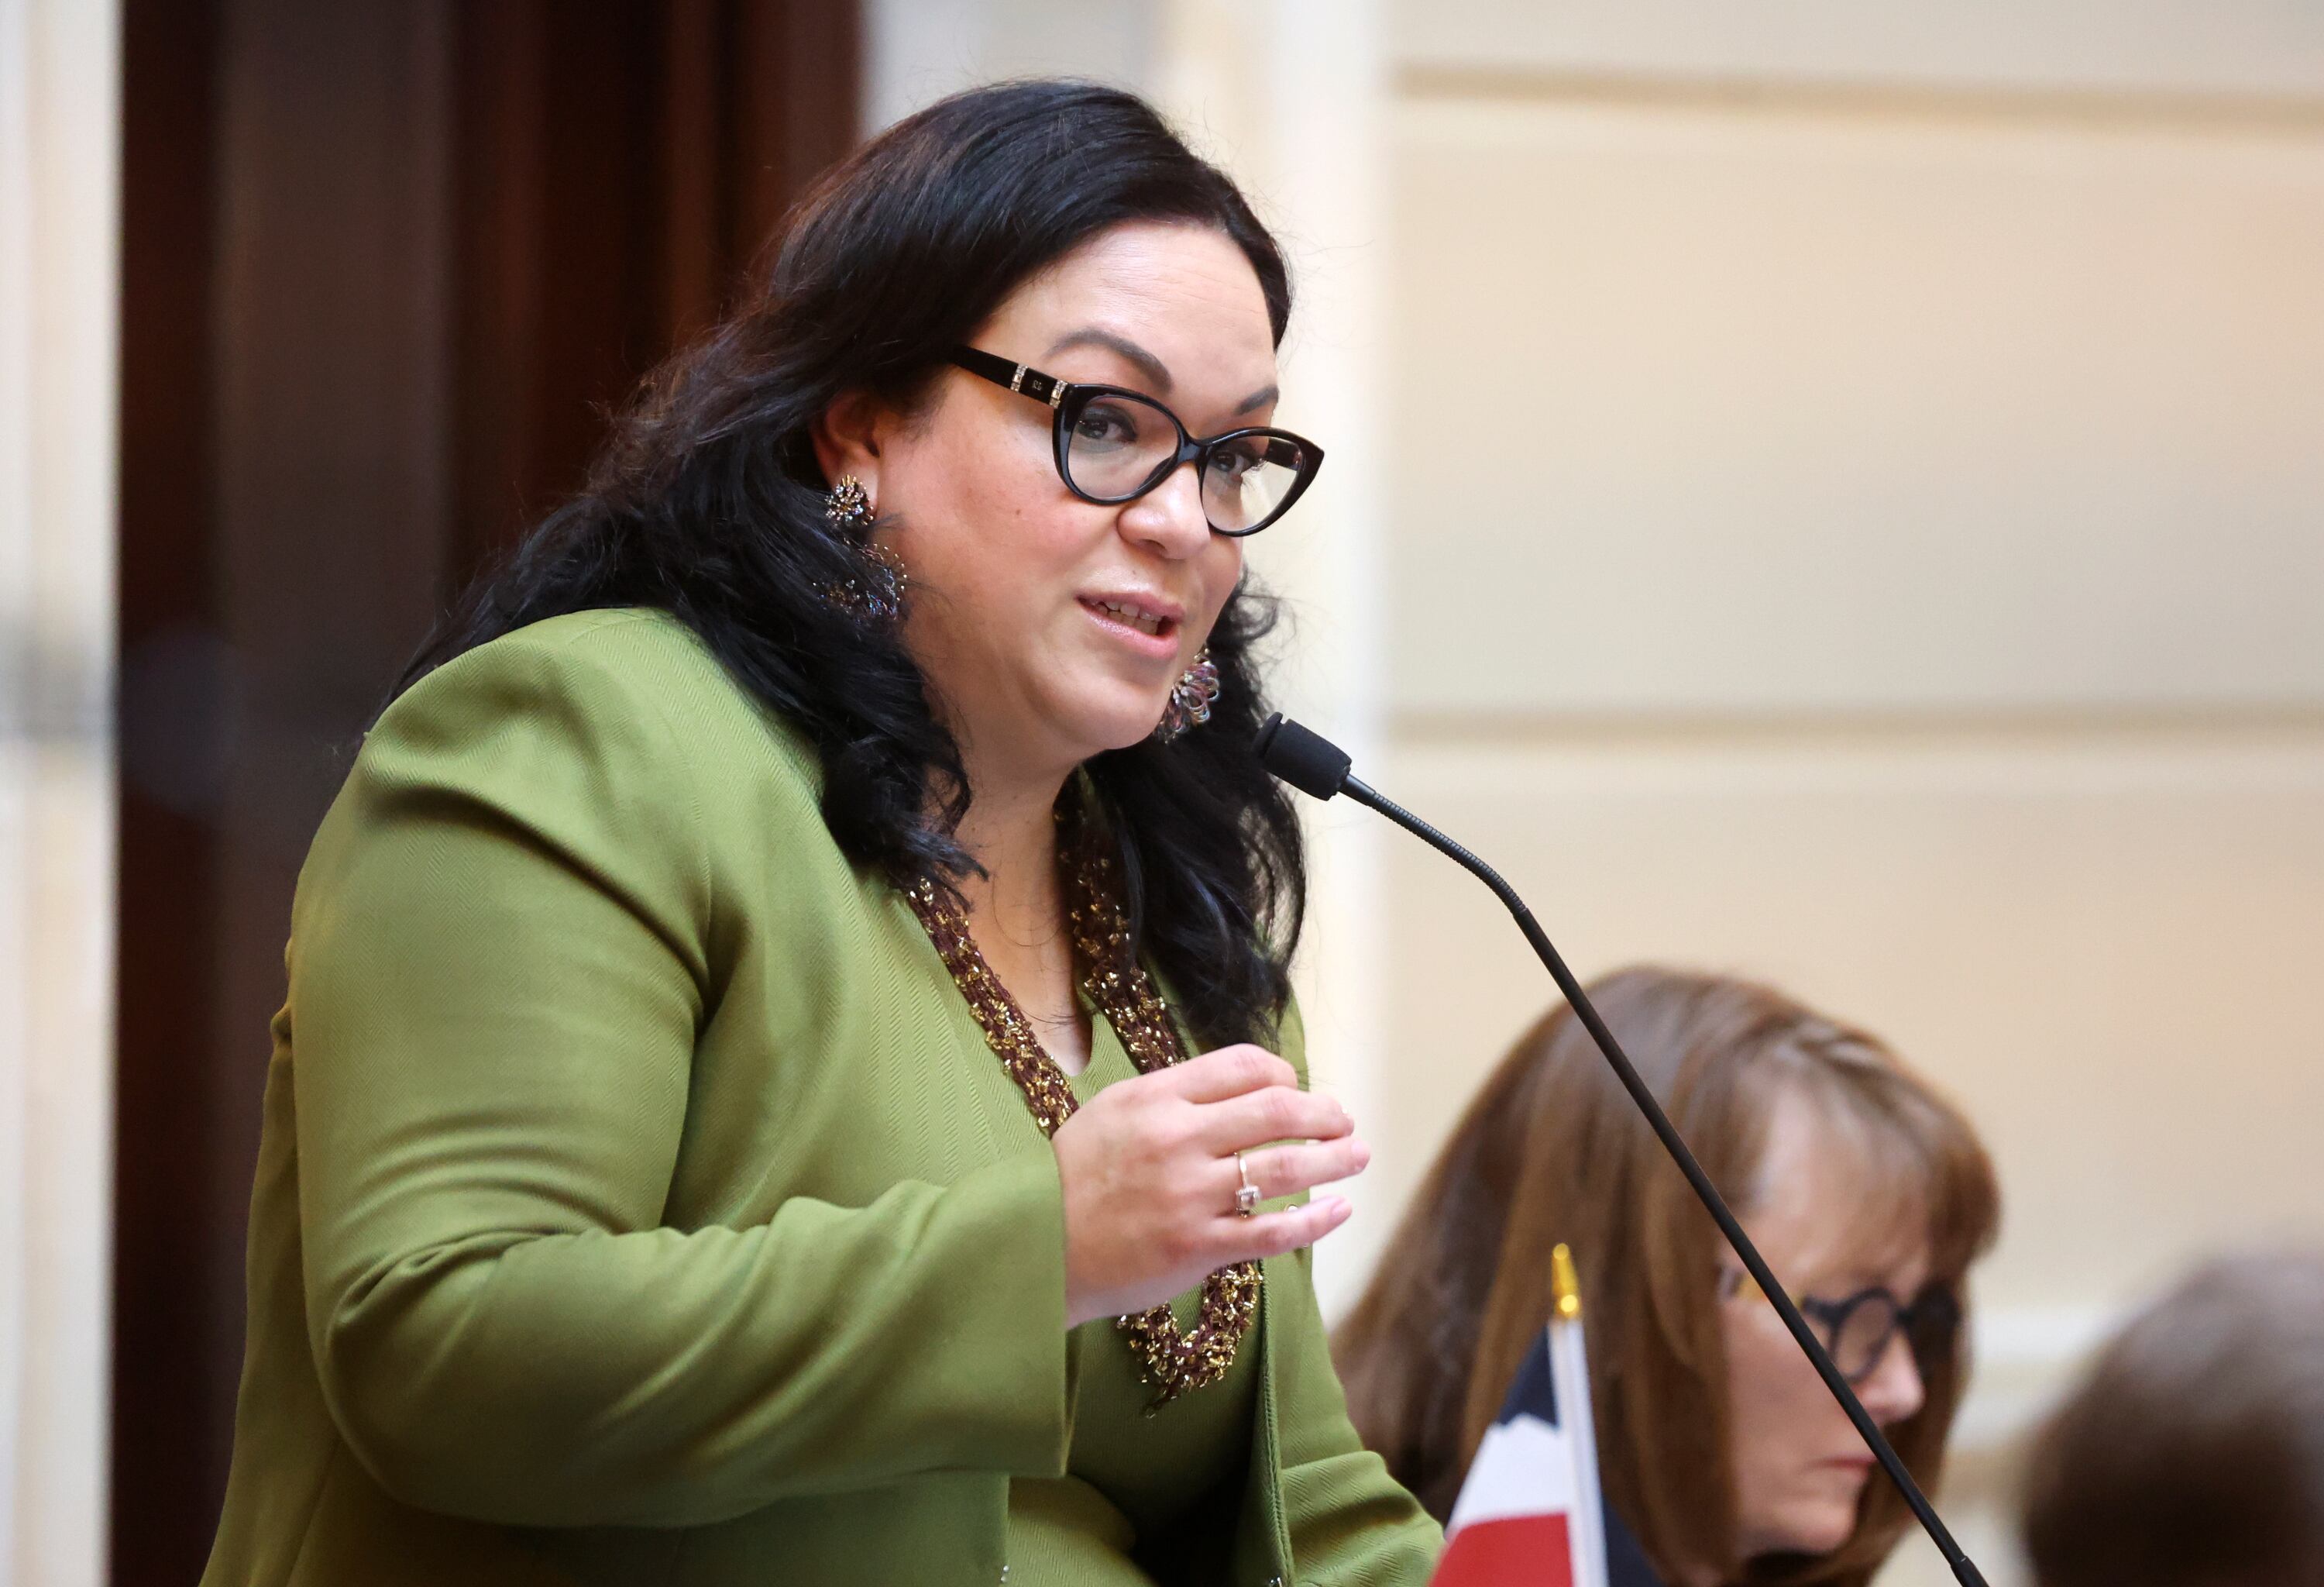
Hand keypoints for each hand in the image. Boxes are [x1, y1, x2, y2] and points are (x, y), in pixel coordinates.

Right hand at [1050, 1043, 1368, 1326]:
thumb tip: (1240, 1090)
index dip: (1284, 1077)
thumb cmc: (1071, 1180)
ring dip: (1334, 1160)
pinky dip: (1315, 1220)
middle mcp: (1176, 1139)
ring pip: (1285, 1169)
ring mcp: (1189, 1195)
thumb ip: (1171, 1099)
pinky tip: (1337, 1210)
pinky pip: (1273, 1232)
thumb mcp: (1111, 1115)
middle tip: (1346, 1122)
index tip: (1297, 1091)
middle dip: (1324, 1114)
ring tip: (1358, 1157)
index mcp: (1155, 1099)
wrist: (1031, 1249)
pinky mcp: (1197, 1248)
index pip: (1243, 1068)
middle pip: (1276, 1112)